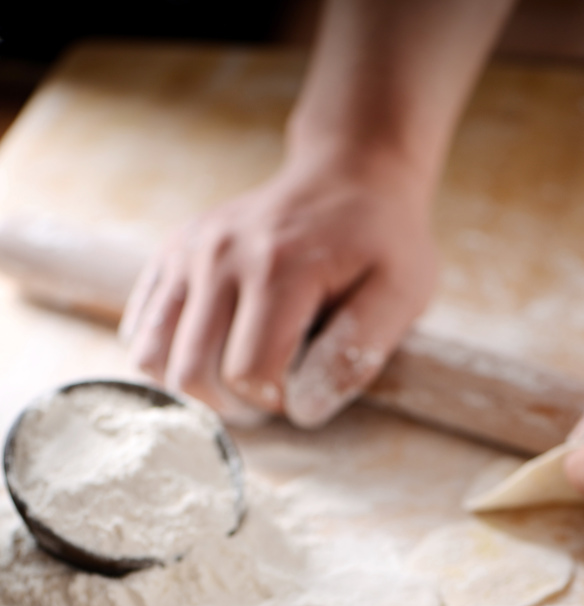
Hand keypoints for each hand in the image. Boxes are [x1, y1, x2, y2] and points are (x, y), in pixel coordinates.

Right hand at [121, 155, 436, 426]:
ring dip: (191, 390)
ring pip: (151, 356)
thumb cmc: (381, 242)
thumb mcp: (401, 293)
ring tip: (233, 381)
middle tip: (269, 394)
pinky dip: (165, 358)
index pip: (248, 373)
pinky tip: (207, 355)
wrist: (348, 174)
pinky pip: (140, 327)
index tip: (300, 391)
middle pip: (191, 373)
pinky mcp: (171, 254)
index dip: (275, 403)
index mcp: (279, 267)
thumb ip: (356, 355)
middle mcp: (220, 255)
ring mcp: (188, 252)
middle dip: (232, 407)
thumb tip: (304, 411)